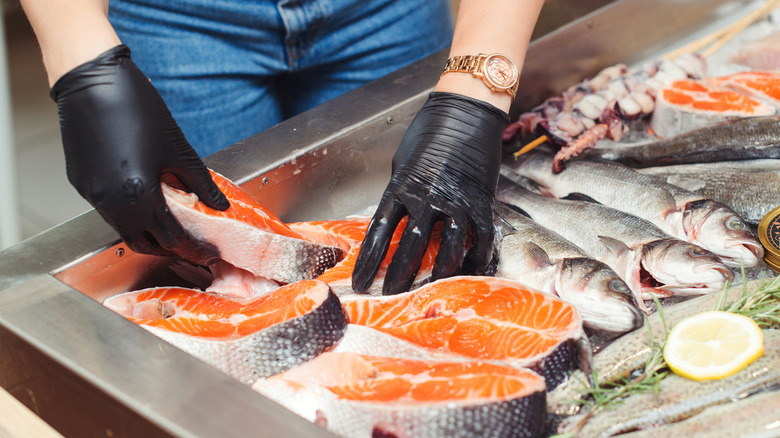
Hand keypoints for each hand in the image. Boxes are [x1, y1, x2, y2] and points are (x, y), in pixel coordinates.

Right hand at [50, 45, 228, 263]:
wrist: (92, 80)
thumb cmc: (135, 106)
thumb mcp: (177, 148)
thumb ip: (200, 182)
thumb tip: (219, 204)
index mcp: (137, 193)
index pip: (170, 237)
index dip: (192, 248)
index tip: (207, 251)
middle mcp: (110, 200)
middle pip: (142, 242)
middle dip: (167, 247)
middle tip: (188, 242)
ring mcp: (91, 194)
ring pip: (122, 227)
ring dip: (146, 230)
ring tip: (169, 220)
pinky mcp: (80, 183)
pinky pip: (108, 209)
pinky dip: (128, 212)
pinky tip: (144, 198)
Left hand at [352, 92, 508, 294]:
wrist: (467, 110)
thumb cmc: (430, 132)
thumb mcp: (403, 162)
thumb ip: (400, 192)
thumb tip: (396, 218)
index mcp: (401, 186)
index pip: (379, 232)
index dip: (369, 261)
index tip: (361, 282)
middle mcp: (427, 196)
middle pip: (410, 246)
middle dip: (399, 276)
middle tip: (391, 296)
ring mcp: (456, 200)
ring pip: (447, 246)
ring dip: (438, 273)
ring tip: (429, 290)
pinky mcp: (481, 200)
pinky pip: (479, 236)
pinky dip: (475, 257)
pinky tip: (468, 271)